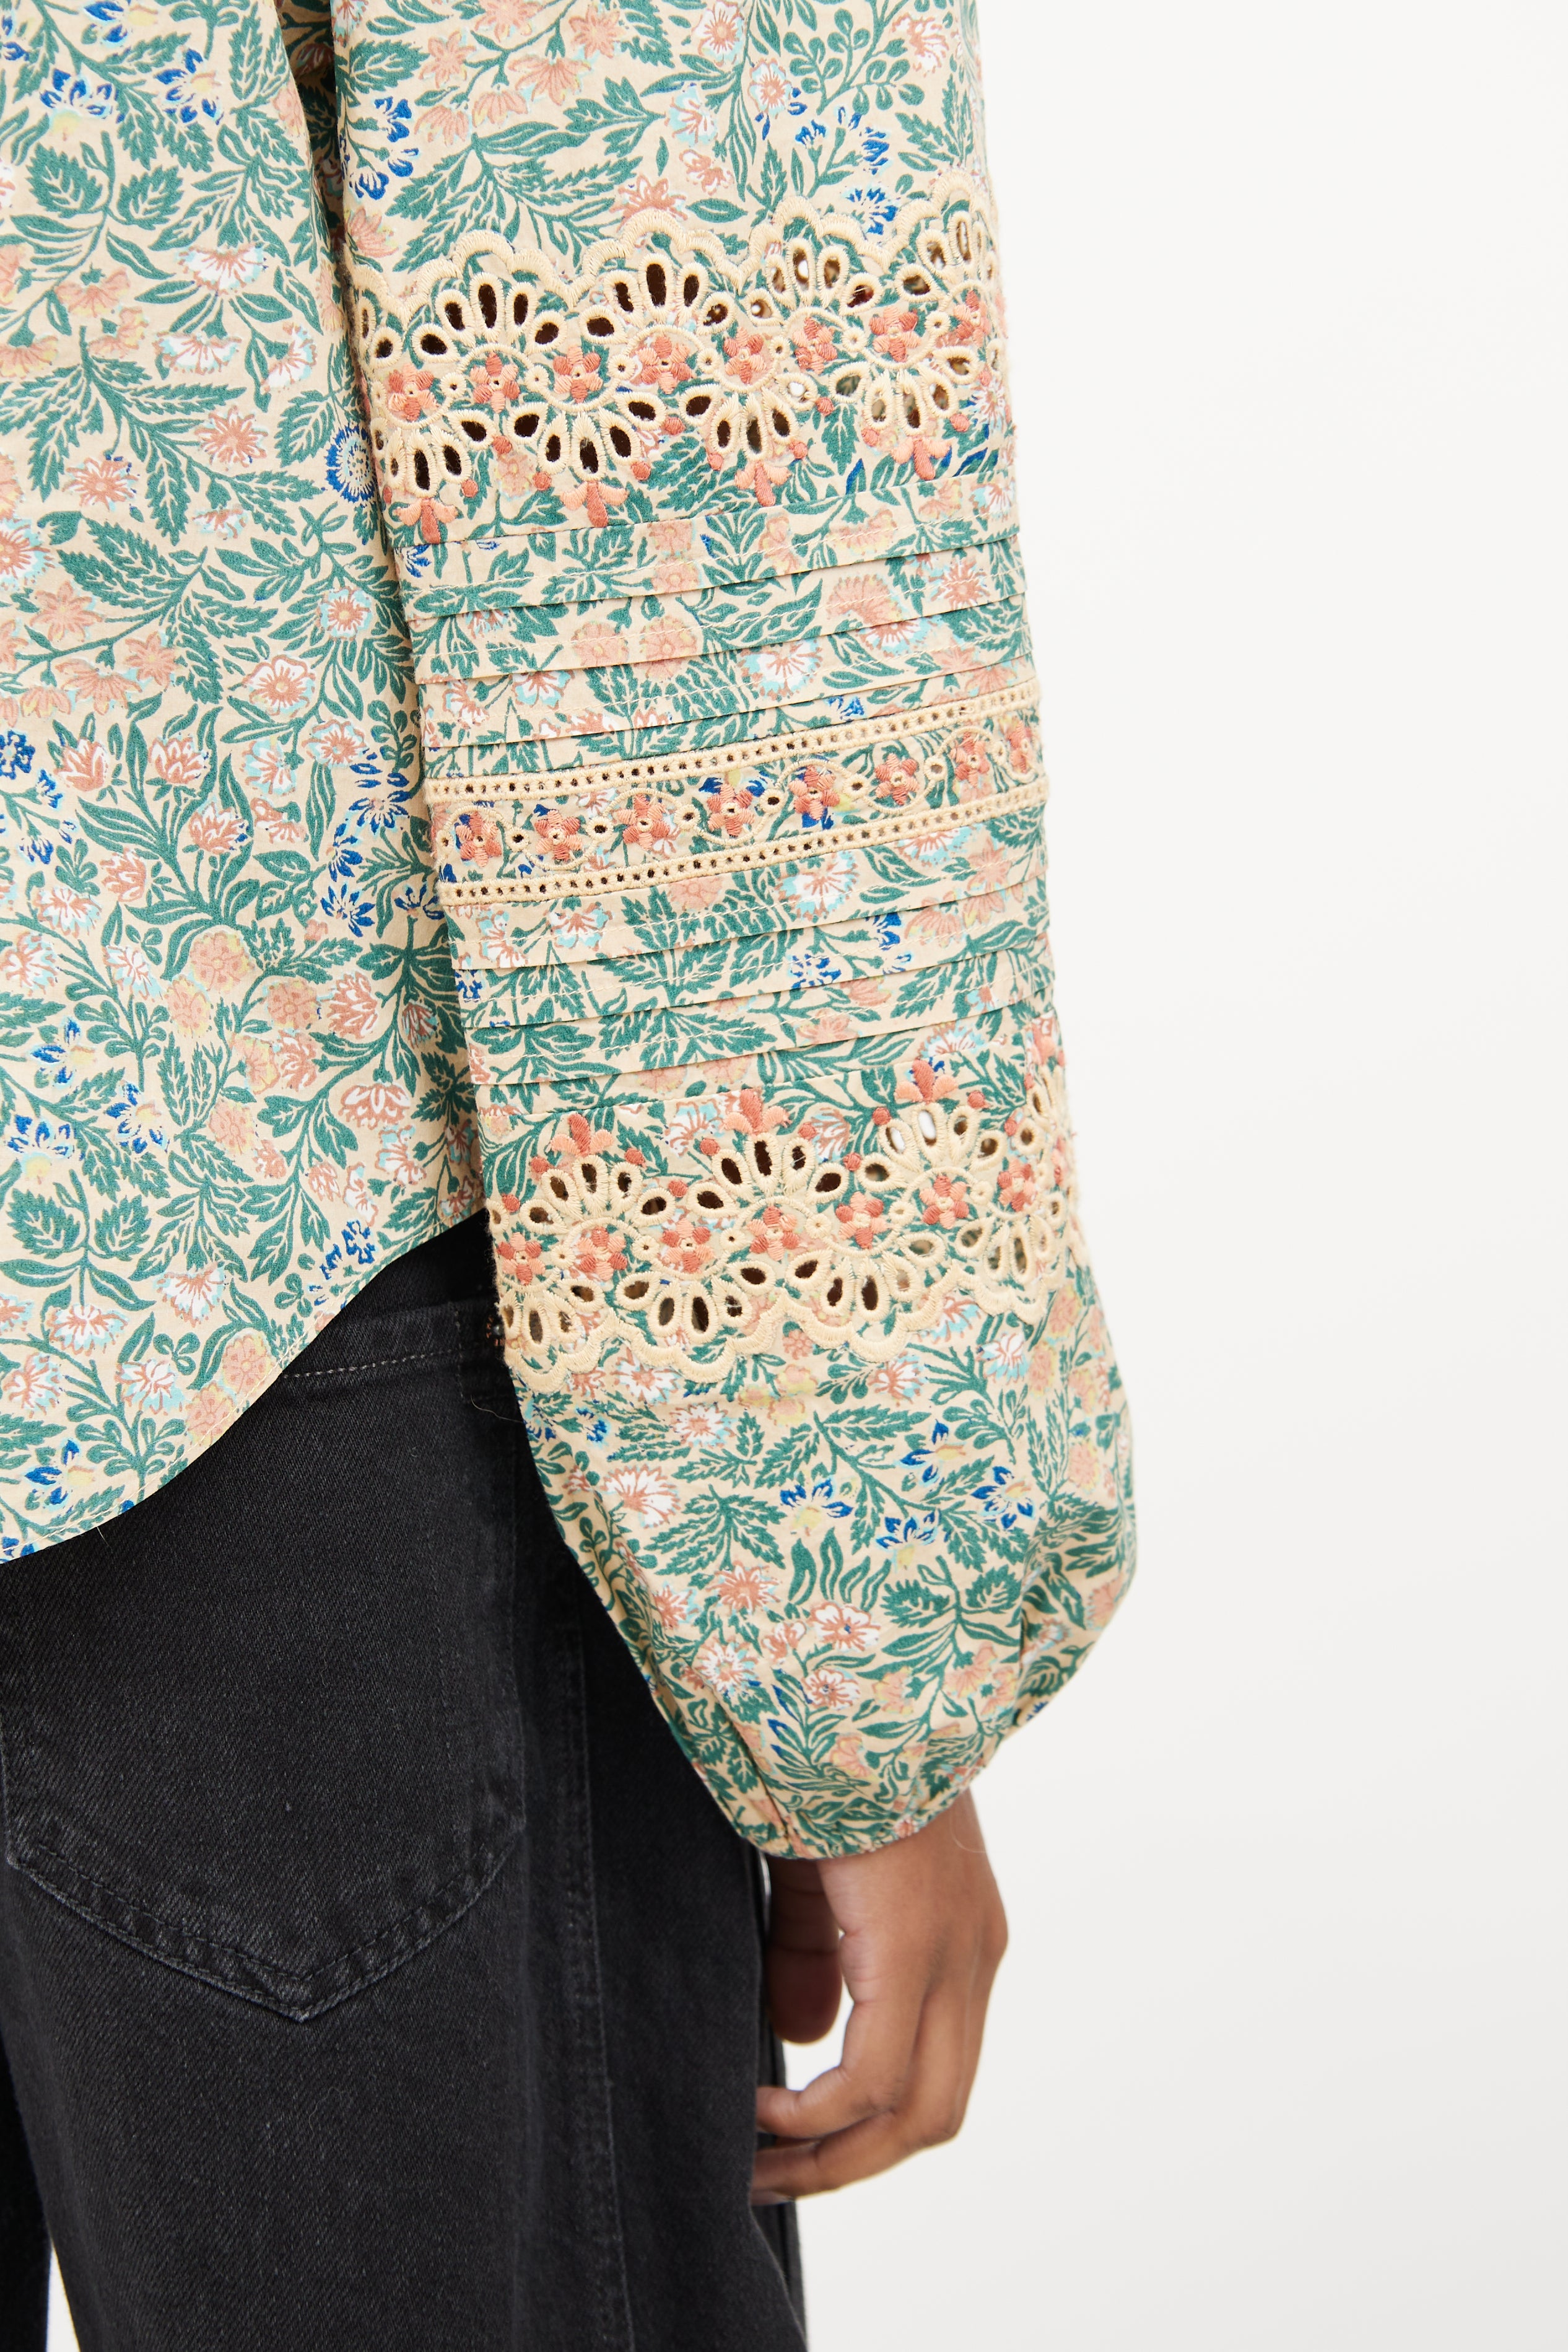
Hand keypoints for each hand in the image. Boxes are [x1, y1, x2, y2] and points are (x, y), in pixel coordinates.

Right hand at [753, 1792, 1006, 2199]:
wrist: (853, 1690)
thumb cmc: (831, 1769)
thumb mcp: (823, 1878)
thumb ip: (815, 1954)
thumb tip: (802, 2041)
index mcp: (961, 1941)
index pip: (933, 2075)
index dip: (865, 2129)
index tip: (790, 2146)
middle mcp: (974, 1959)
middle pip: (933, 2116)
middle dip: (848, 2165)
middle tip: (765, 2178)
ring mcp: (956, 1955)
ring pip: (916, 2112)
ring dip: (831, 2155)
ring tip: (754, 2158)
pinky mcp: (918, 1944)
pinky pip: (876, 2074)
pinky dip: (818, 2112)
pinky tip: (761, 2104)